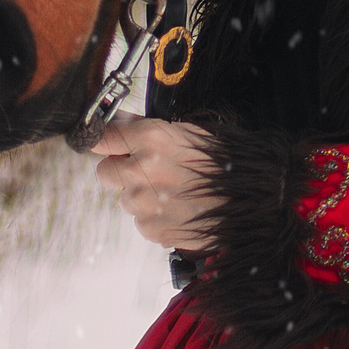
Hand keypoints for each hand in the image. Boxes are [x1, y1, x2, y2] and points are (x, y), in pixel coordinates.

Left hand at [90, 117, 215, 249]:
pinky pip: (140, 219)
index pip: (102, 136)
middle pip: (105, 171)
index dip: (105, 140)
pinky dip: (153, 215)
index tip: (106, 142)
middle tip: (146, 169)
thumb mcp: (190, 132)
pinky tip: (176, 207)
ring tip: (171, 191)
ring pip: (124, 197)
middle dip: (120, 169)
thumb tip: (119, 121)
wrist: (246, 203)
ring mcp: (142, 203)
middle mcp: (140, 170)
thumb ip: (148, 127)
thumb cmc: (222, 164)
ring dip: (139, 194)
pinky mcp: (149, 228)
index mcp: (150, 139)